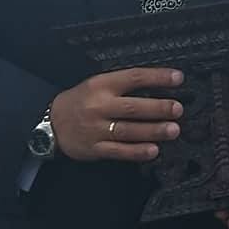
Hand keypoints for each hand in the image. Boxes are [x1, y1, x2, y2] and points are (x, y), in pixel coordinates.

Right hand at [50, 67, 183, 161]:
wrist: (50, 123)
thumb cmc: (80, 101)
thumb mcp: (97, 84)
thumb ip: (123, 85)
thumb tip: (157, 85)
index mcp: (102, 86)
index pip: (133, 78)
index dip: (157, 77)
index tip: (178, 78)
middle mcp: (100, 106)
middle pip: (133, 107)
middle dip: (158, 108)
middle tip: (178, 109)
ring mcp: (97, 129)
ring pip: (129, 130)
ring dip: (153, 131)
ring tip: (173, 130)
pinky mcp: (95, 148)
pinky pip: (119, 151)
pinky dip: (137, 151)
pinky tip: (153, 150)